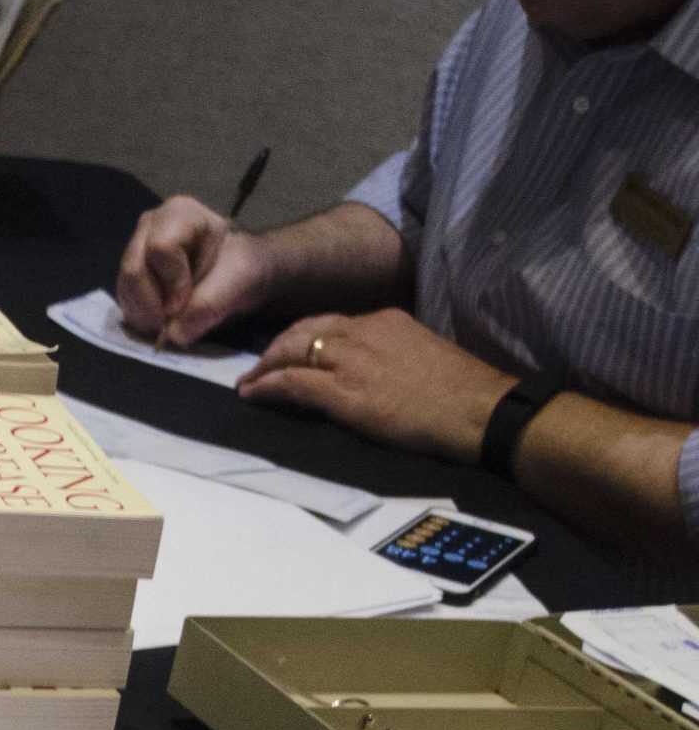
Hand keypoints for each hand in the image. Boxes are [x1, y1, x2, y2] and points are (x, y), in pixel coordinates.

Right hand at [115, 196, 277, 345]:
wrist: (237, 276)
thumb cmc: (241, 269)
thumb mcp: (238, 282)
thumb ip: (209, 304)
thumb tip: (174, 333)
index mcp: (180, 213)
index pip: (160, 248)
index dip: (171, 283)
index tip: (186, 305)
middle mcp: (150, 226)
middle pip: (134, 268)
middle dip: (151, 305)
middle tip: (172, 325)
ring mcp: (136, 248)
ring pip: (125, 286)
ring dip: (143, 315)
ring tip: (169, 325)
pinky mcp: (130, 273)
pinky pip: (123, 298)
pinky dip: (139, 316)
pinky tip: (160, 322)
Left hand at [238, 308, 514, 461]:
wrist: (479, 409)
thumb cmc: (463, 392)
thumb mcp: (423, 354)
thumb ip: (393, 354)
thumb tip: (374, 371)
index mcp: (386, 320)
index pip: (334, 322)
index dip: (307, 336)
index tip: (293, 349)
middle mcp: (364, 331)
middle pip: (305, 329)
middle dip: (278, 346)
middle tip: (260, 365)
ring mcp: (351, 359)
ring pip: (292, 351)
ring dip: (265, 366)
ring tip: (250, 382)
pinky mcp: (345, 391)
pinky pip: (292, 381)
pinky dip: (267, 385)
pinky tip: (253, 393)